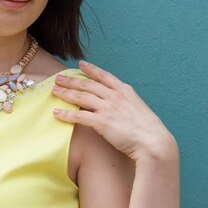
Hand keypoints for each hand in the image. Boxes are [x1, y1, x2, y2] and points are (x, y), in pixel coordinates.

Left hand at [52, 61, 176, 163]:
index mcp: (125, 91)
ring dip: (65, 93)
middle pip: (87, 85)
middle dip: (71, 80)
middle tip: (58, 78)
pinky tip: (56, 113)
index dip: (91, 69)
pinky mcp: (101, 122)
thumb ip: (127, 104)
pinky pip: (79, 117)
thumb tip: (120, 106)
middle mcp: (115, 96)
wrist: (154, 143)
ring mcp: (107, 108)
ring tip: (54, 91)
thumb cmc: (149, 130)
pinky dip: (66, 114)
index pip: (104, 76)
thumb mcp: (139, 109)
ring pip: (80, 97)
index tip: (80, 64)